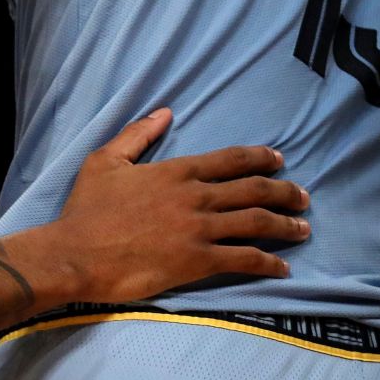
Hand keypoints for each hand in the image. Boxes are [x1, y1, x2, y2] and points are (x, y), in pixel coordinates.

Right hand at [24, 108, 309, 304]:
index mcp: (176, 170)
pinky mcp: (199, 261)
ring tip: (304, 229)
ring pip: (258, 223)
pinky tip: (283, 266)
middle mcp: (195, 196)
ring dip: (287, 226)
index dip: (261, 158)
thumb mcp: (105, 160)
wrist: (76, 254)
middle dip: (286, 192)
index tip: (280, 161)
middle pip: (255, 190)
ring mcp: (200, 229)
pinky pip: (245, 259)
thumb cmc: (86, 209)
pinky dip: (269, 262)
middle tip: (304, 197)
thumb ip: (137, 135)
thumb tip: (164, 112)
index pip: (231, 160)